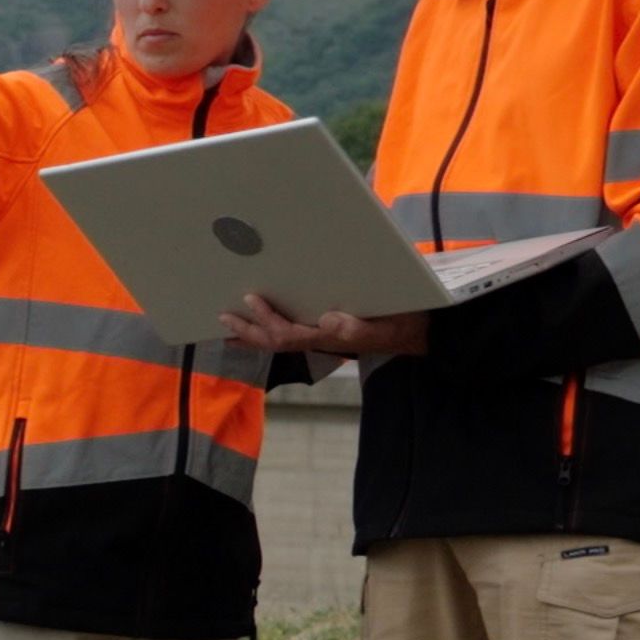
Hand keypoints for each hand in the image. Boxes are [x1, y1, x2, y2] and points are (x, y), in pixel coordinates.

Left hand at [222, 293, 428, 360]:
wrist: (418, 332)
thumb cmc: (402, 323)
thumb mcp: (386, 325)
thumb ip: (359, 327)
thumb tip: (327, 321)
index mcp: (329, 337)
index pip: (289, 333)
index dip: (267, 319)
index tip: (250, 298)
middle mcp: (318, 339)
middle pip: (275, 341)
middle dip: (248, 330)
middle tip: (221, 317)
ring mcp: (320, 337)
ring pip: (278, 339)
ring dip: (252, 334)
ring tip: (226, 326)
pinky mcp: (324, 331)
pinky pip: (290, 333)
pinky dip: (268, 330)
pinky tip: (255, 326)